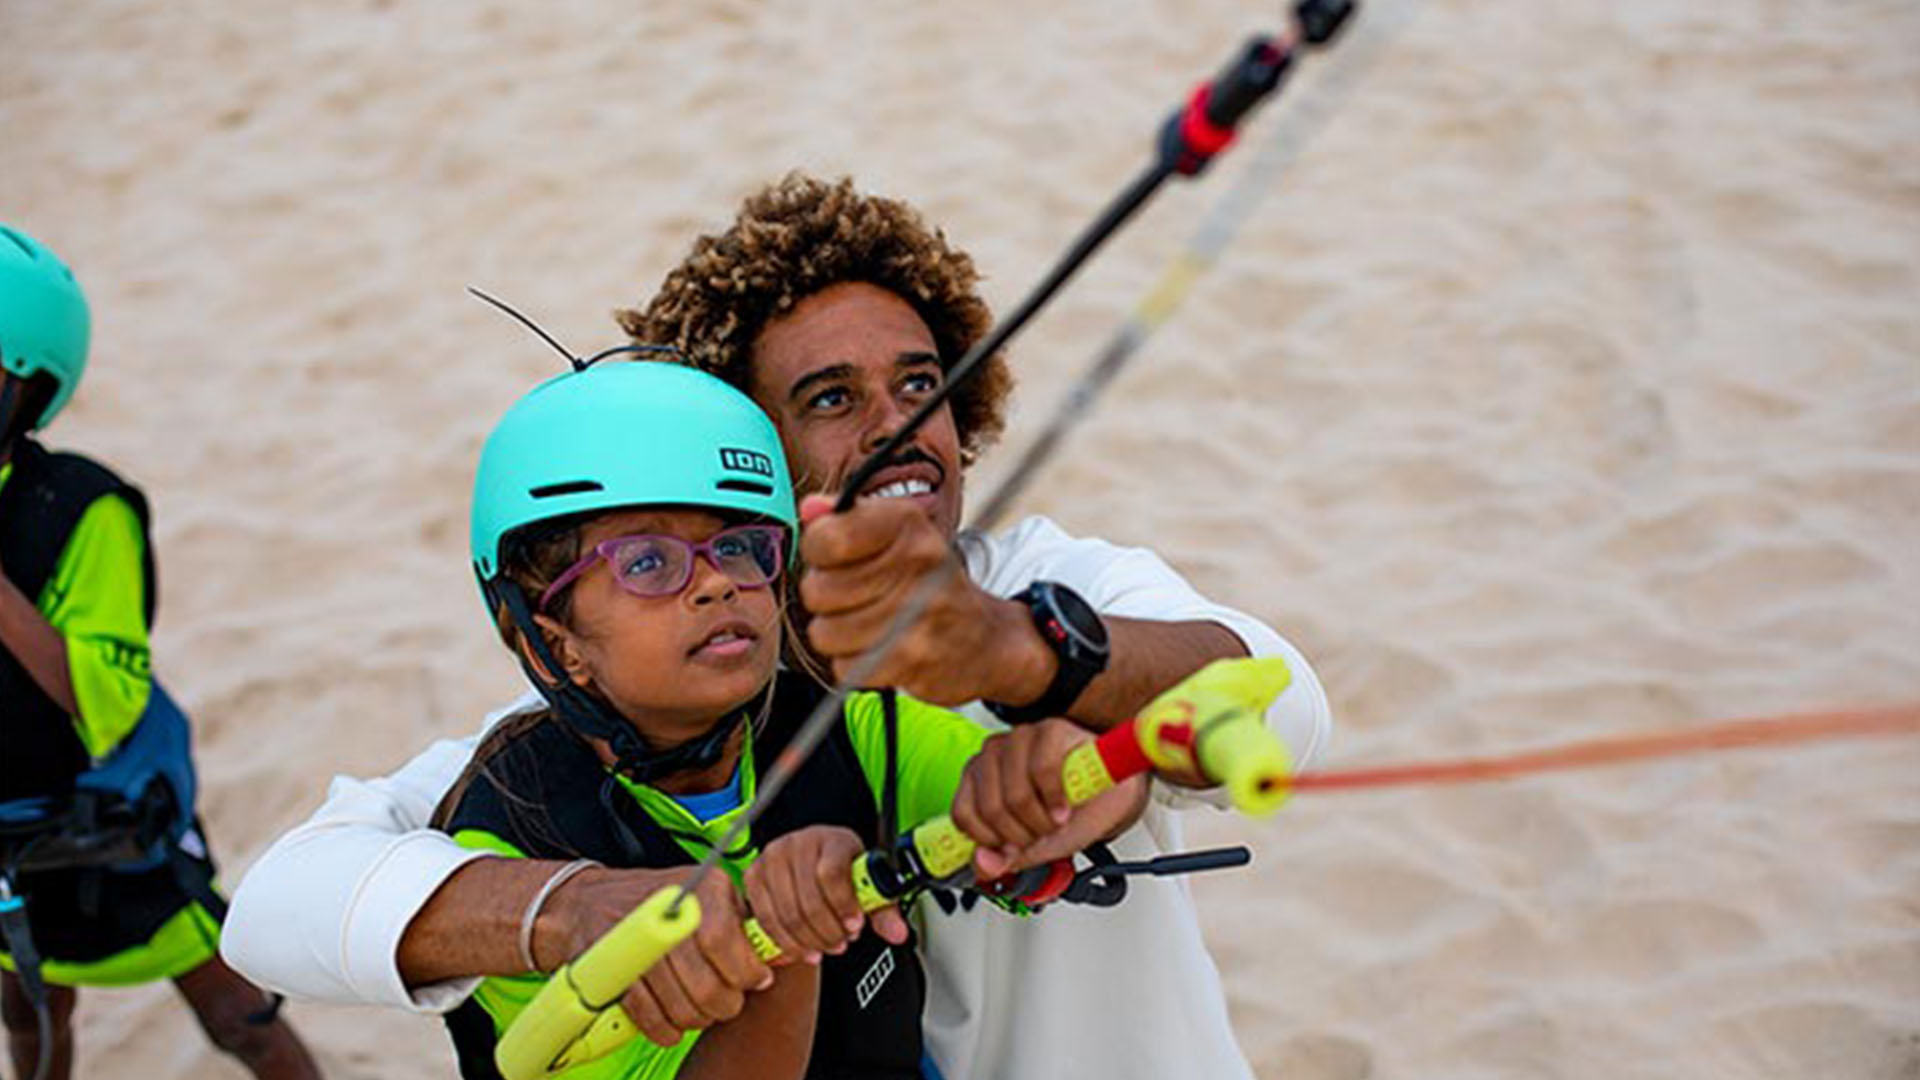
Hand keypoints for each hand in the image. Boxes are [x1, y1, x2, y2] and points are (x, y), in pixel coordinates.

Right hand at [540, 866, 773, 1048]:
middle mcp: (667, 910)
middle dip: (722, 1002)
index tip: (755, 981)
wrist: (592, 902)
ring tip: (700, 1010)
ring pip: (678, 1002)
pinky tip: (673, 1023)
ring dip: (695, 1018)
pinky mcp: (610, 968)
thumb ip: (746, 924)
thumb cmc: (664, 901)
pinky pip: (647, 1014)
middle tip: (726, 1004)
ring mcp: (633, 939)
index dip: (744, 970)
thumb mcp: (712, 896)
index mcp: (703, 888)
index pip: (723, 938)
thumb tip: (791, 954)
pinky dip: (664, 1027)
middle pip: (703, 978)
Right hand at [743, 825, 908, 962]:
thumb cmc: (842, 872)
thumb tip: (897, 933)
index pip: (832, 873)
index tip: (855, 927)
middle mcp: (798, 844)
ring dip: (808, 940)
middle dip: (827, 931)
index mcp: (832, 839)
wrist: (813, 859)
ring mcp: (772, 859)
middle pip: (808, 900)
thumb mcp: (866, 886)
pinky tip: (802, 948)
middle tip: (841, 944)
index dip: (844, 905)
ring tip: (825, 947)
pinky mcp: (753, 877)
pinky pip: (766, 919)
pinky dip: (785, 941)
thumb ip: (883, 910)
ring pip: (786, 914)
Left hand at [797, 495, 1051, 707]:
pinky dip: (855, 664)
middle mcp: (917, 563)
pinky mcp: (914, 659)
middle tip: (854, 596)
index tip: (833, 555)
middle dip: (826, 598)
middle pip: (817, 589)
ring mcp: (918, 613)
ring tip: (867, 624)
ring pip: (826, 632)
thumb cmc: (928, 582)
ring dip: (838, 634)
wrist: (984, 639)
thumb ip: (846, 518)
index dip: (817, 551)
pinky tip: (880, 649)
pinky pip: (845, 667)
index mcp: (907, 524)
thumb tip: (810, 509)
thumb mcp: (896, 535)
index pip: (825, 538)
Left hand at [950, 719, 1147, 878]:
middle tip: (1041, 833)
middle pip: (991, 808)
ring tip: (1055, 820)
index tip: (1014, 846)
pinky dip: (1056, 798)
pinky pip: (1042, 770)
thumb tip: (982, 865)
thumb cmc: (1070, 815)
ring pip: (1015, 794)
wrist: (1112, 799)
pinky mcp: (1049, 730)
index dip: (992, 840)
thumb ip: (1004, 858)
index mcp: (977, 780)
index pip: (963, 814)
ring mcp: (1019, 740)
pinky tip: (1064, 807)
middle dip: (1022, 834)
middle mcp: (993, 756)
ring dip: (1041, 820)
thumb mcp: (1034, 846)